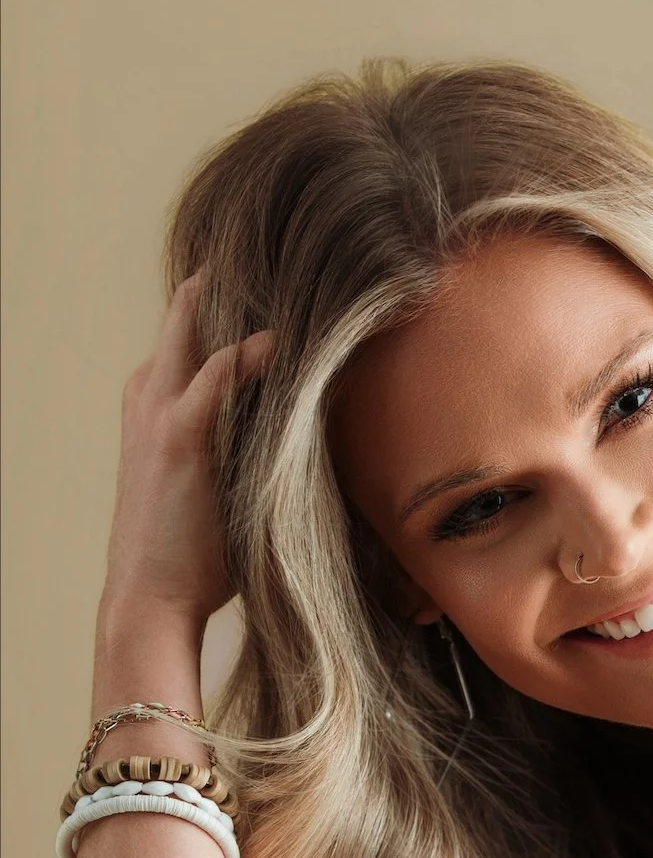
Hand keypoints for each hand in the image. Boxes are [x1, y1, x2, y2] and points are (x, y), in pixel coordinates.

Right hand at [100, 273, 274, 629]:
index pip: (184, 348)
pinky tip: (269, 341)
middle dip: (211, 293)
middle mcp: (150, 406)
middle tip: (253, 257)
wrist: (150, 600)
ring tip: (266, 274)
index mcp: (154, 414)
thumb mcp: (217, 492)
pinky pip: (207, 385)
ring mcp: (158, 421)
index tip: (258, 291)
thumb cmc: (189, 556)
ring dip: (224, 308)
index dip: (216, 319)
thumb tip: (298, 438)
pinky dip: (236, 359)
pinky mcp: (178, 443)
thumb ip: (243, 454)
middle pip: (179, 330)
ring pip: (188, 343)